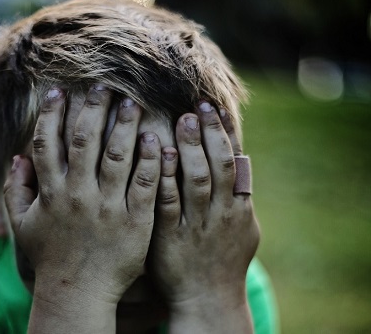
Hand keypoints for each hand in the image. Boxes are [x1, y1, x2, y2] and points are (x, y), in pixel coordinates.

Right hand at [4, 85, 161, 331]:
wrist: (79, 293)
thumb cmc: (51, 258)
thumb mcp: (24, 226)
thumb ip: (16, 192)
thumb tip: (15, 159)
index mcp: (51, 193)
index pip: (47, 143)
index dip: (51, 114)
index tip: (59, 91)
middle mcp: (78, 194)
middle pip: (84, 141)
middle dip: (92, 109)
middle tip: (103, 85)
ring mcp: (108, 207)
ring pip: (117, 155)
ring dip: (124, 125)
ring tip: (131, 102)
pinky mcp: (135, 220)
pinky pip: (144, 183)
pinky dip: (150, 159)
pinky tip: (154, 138)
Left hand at [150, 102, 258, 332]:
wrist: (207, 299)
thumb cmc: (223, 261)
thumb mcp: (243, 229)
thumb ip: (239, 197)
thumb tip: (240, 163)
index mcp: (239, 208)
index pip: (236, 161)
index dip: (227, 133)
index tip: (216, 107)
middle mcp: (222, 213)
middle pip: (220, 164)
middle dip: (210, 133)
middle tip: (197, 106)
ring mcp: (198, 224)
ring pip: (198, 179)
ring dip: (192, 147)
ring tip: (183, 119)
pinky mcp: (172, 236)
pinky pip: (170, 202)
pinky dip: (167, 176)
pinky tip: (161, 154)